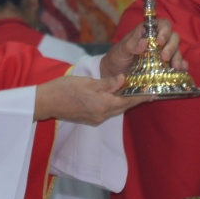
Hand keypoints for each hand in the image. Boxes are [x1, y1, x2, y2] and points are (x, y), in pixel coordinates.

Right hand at [34, 75, 150, 124]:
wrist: (45, 102)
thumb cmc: (64, 89)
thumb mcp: (87, 82)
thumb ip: (107, 83)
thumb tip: (123, 80)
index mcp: (103, 105)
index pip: (127, 101)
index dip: (141, 97)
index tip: (154, 93)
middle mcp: (101, 115)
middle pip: (123, 106)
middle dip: (135, 99)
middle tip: (148, 91)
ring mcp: (95, 118)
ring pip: (116, 109)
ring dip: (125, 102)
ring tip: (135, 92)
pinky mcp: (89, 118)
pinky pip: (108, 111)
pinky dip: (115, 104)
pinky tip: (117, 96)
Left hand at [100, 18, 187, 78]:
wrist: (115, 74)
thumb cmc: (117, 58)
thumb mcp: (121, 50)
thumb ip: (130, 45)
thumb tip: (144, 42)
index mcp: (148, 32)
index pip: (162, 24)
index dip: (164, 30)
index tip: (160, 41)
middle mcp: (158, 41)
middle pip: (173, 37)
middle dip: (171, 46)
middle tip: (165, 57)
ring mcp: (163, 54)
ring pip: (177, 50)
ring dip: (178, 57)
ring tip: (175, 67)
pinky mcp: (166, 66)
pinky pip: (178, 64)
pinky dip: (182, 66)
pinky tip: (182, 70)